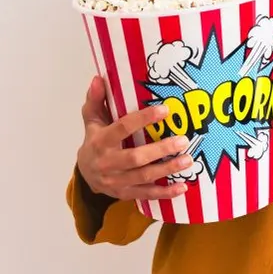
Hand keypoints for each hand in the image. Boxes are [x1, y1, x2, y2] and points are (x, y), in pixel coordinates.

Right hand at [77, 75, 192, 200]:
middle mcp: (107, 163)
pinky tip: (182, 187)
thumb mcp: (91, 118)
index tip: (165, 110)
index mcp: (100, 141)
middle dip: (161, 150)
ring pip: (144, 177)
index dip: (143, 119)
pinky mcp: (125, 193)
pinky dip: (165, 192)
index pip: (122, 128)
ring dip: (167, 169)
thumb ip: (95, 99)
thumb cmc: (94, 140)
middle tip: (183, 140)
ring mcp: (116, 181)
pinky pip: (146, 194)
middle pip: (136, 158)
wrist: (85, 173)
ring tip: (187, 159)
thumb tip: (98, 79)